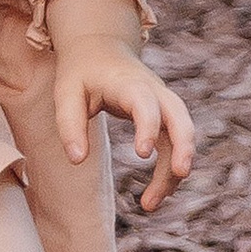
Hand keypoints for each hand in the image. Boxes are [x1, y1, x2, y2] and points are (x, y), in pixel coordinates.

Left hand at [55, 35, 195, 214]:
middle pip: (180, 118)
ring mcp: (163, 105)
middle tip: (180, 174)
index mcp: (129, 83)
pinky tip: (153, 196)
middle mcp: (154, 92)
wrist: (100, 47)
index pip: (146, 104)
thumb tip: (77, 160)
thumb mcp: (66, 92)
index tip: (142, 154)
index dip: (148, 126)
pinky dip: (169, 171)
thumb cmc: (81, 72)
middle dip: (184, 146)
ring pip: (181, 138)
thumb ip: (69, 124)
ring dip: (173, 170)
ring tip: (149, 204)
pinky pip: (175, 146)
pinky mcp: (165, 119)